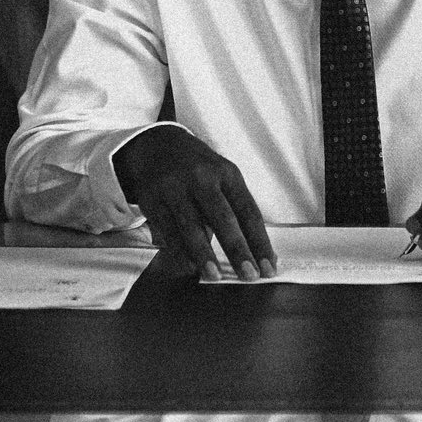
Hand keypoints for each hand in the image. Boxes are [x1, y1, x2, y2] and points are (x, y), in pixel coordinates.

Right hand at [112, 125, 276, 280]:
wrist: (158, 145)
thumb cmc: (199, 170)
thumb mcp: (221, 177)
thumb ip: (234, 210)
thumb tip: (252, 253)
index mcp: (227, 173)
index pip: (248, 211)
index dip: (260, 242)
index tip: (269, 267)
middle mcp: (202, 178)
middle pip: (223, 217)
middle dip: (237, 249)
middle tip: (249, 275)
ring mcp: (175, 188)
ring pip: (192, 226)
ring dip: (204, 254)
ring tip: (214, 276)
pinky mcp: (152, 200)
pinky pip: (168, 230)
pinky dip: (179, 251)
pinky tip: (188, 267)